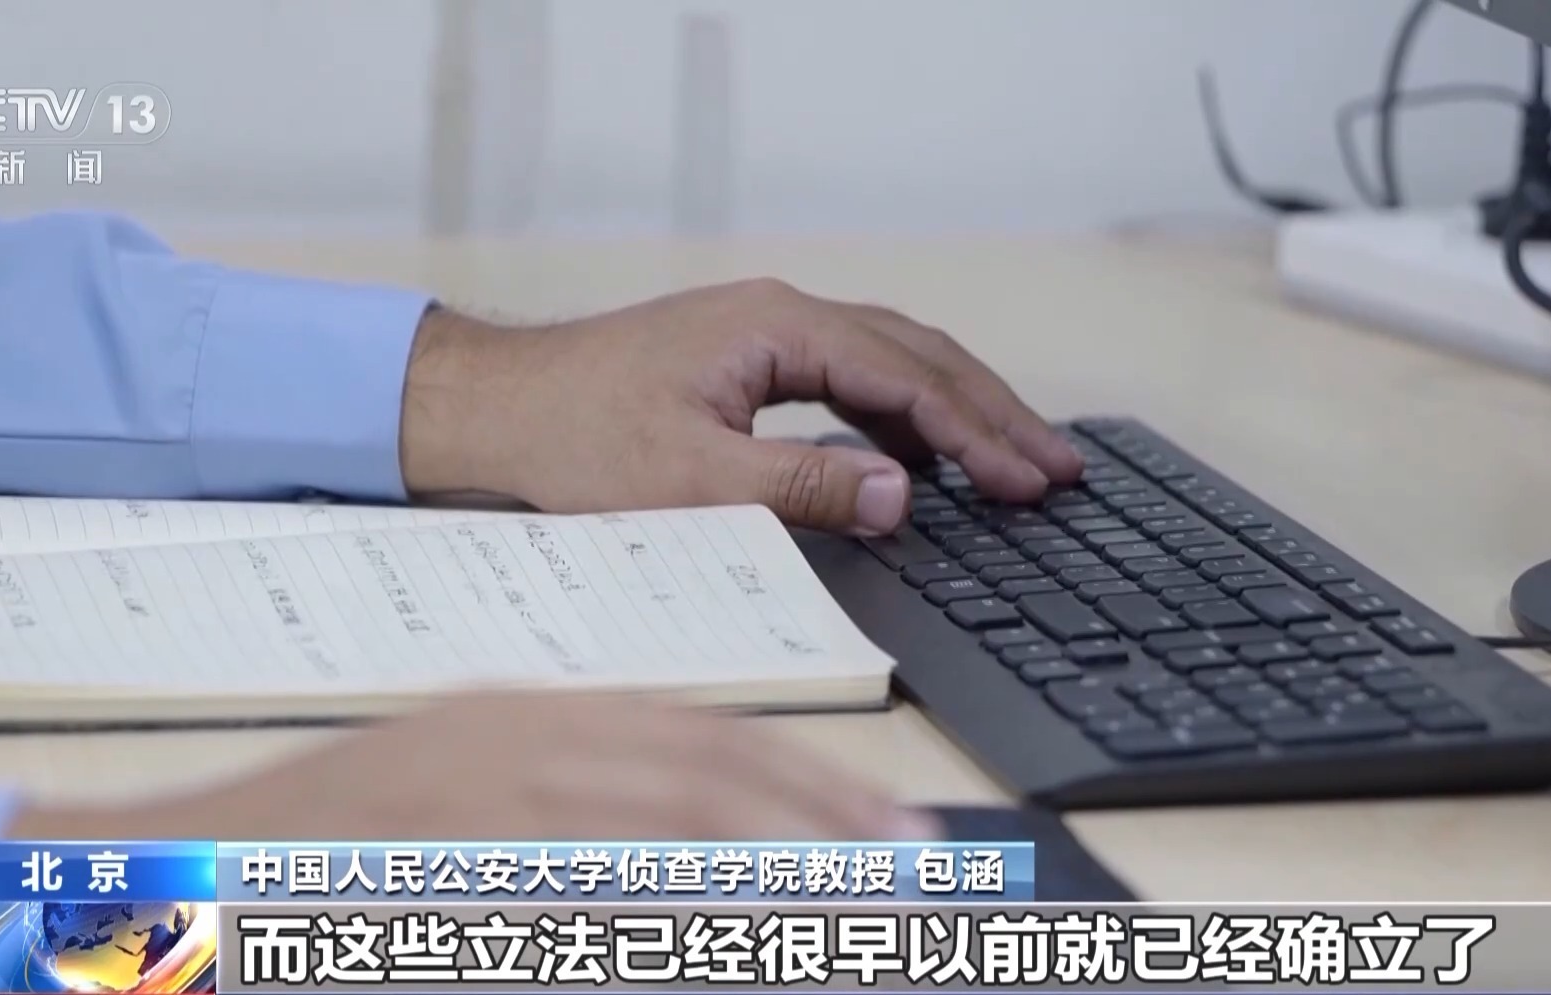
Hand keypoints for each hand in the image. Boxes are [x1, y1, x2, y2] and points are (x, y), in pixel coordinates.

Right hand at [3, 691, 938, 841]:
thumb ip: (577, 819)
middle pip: (697, 768)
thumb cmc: (332, 842)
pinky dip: (643, 917)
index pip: (698, 735)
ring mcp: (463, 797)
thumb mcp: (466, 803)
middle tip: (906, 864)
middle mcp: (508, 738)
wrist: (169, 861)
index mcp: (525, 715)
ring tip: (846, 906)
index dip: (805, 779)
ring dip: (758, 868)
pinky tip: (709, 932)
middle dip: (815, 816)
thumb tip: (698, 863)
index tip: (885, 823)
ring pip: (649, 825)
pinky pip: (563, 893)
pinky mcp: (424, 859)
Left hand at [398, 279, 1082, 533]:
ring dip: (956, 411)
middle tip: (1060, 468)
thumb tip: (906, 496)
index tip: (1032, 482)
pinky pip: (852, 379)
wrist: (491, 410)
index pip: (909, 378)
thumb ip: (805, 488)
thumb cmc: (571, 438)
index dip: (979, 435)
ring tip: (1016, 463)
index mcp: (777, 328)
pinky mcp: (749, 361)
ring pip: (892, 361)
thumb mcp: (692, 482)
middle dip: (994, 414)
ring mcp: (766, 332)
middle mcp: (781, 315)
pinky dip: (902, 415)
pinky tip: (921, 461)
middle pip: (919, 356)